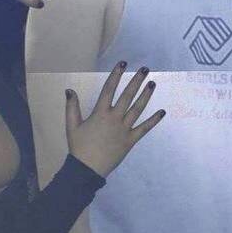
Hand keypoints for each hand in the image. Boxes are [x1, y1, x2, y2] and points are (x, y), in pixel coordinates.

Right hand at [66, 61, 164, 176]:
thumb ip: (72, 107)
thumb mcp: (72, 126)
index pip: (109, 89)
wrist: (87, 169)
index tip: (122, 63)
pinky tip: (162, 112)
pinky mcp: (131, 140)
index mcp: (100, 113)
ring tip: (152, 83)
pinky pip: (144, 128)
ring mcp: (124, 129)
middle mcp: (114, 118)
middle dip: (136, 81)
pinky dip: (154, 120)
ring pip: (137, 109)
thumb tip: (69, 90)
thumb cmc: (79, 147)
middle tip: (145, 69)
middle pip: (127, 95)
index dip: (116, 74)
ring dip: (146, 95)